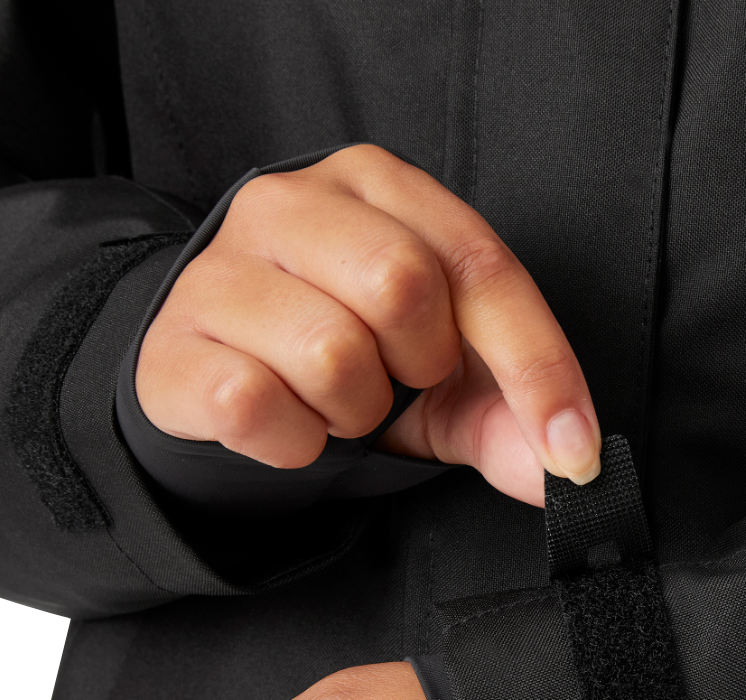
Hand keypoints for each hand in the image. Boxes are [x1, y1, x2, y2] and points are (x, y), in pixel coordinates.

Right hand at [137, 144, 600, 505]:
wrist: (221, 369)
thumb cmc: (351, 351)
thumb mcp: (446, 375)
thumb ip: (515, 411)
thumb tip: (571, 466)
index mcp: (378, 187)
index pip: (481, 266)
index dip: (538, 366)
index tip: (573, 449)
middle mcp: (291, 203)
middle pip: (401, 287)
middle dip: (420, 367)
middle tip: (398, 381)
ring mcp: (219, 268)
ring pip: (332, 354)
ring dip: (354, 412)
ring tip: (335, 400)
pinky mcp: (172, 342)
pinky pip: (257, 405)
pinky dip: (293, 442)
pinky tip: (287, 423)